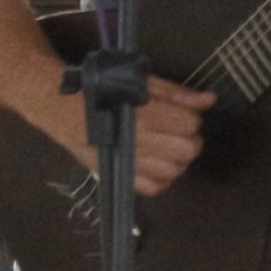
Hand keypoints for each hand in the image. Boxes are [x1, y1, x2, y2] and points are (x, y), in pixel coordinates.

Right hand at [46, 75, 213, 196]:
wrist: (60, 106)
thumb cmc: (102, 89)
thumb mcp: (141, 82)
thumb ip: (178, 94)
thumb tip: (210, 100)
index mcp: (146, 114)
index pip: (190, 124)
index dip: (190, 118)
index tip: (179, 114)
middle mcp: (139, 141)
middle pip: (188, 150)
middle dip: (189, 139)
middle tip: (175, 131)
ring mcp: (128, 162)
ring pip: (174, 171)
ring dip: (176, 160)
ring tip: (164, 147)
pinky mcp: (118, 176)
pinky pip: (154, 188)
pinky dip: (161, 179)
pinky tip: (155, 164)